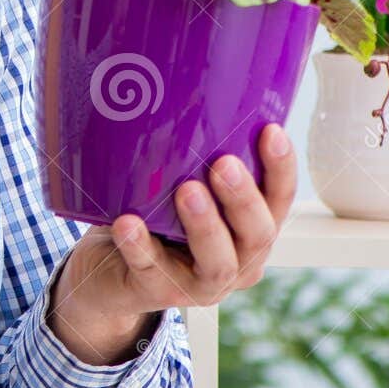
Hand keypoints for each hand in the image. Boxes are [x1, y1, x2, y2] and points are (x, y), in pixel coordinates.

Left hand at [48, 123, 296, 356]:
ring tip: (186, 190)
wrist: (107, 273)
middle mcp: (237, 262)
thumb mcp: (179, 189)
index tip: (271, 130)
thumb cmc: (153, 220)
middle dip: (243, 199)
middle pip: (258, 234)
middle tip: (224, 164)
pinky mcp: (158, 294)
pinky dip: (139, 246)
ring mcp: (200, 285)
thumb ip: (194, 161)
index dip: (281, 169)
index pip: (279, 201)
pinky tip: (127, 222)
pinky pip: (151, 271)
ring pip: (217, 262)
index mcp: (250, 232)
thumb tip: (190, 93)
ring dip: (205, 225)